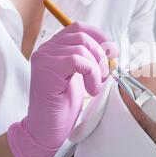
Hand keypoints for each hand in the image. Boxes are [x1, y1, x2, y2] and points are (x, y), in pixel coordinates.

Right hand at [7, 21, 117, 156]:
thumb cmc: (63, 105)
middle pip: (81, 36)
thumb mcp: (81, 77)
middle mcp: (45, 49)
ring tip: (95, 87)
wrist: (46, 129)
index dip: (99, 36)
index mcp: (54, 48)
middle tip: (105, 75)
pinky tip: (91, 89)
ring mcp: (43, 58)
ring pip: (81, 48)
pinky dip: (91, 74)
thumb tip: (111, 48)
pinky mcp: (46, 70)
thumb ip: (89, 60)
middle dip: (100, 54)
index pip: (78, 28)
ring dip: (96, 68)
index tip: (111, 52)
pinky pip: (76, 60)